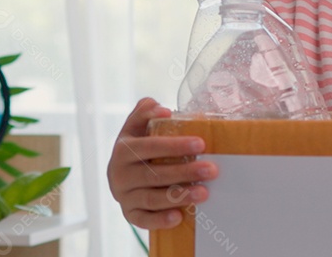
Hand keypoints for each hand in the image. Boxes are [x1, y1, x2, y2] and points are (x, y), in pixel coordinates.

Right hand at [108, 97, 217, 228]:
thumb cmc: (137, 146)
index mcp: (123, 150)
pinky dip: (160, 220)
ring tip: (204, 193)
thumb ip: (145, 112)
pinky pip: (143, 220)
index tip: (201, 144)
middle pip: (154, 174)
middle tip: (211, 170)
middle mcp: (120, 174)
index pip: (149, 147)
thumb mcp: (136, 126)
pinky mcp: (129, 214)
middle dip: (185, 172)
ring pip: (152, 198)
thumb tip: (162, 110)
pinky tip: (179, 217)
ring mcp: (124, 196)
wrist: (120, 174)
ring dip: (179, 196)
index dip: (174, 145)